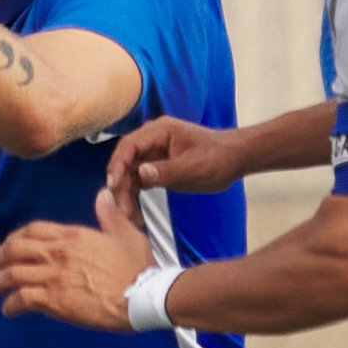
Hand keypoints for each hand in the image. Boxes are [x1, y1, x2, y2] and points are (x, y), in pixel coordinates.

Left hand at [0, 189, 153, 329]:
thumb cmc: (138, 267)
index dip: (14, 239)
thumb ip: (110, 214)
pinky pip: (21, 299)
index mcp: (72, 235)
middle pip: (13, 250)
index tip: (8, 248)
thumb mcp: (127, 233)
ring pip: (11, 275)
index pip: (32, 230)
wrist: (143, 295)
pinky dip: (10, 305)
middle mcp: (57, 252)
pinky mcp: (54, 300)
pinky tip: (8, 310)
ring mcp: (53, 276)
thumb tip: (103, 194)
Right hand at [106, 117, 244, 217]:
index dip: (118, 165)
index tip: (113, 185)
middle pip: (125, 160)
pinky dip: (134, 196)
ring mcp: (153, 154)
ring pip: (129, 173)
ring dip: (125, 193)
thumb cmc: (218, 158)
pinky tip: (135, 214)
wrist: (234, 159)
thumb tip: (141, 173)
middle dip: (119, 184)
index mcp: (160, 131)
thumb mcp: (194, 167)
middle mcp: (152, 140)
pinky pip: (139, 181)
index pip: (129, 145)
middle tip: (119, 207)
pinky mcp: (157, 167)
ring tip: (128, 215)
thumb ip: (167, 170)